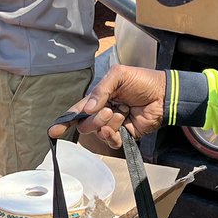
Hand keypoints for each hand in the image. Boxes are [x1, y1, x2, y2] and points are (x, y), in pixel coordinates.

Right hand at [47, 65, 165, 147]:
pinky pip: (112, 141)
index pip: (77, 111)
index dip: (64, 121)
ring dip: (108, 123)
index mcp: (98, 98)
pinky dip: (115, 134)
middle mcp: (103, 113)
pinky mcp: (125, 135)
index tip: (53, 131)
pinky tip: (124, 123)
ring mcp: (113, 125)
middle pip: (85, 124)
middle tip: (109, 110)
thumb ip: (100, 90)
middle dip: (94, 119)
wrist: (163, 94)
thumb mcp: (118, 75)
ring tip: (122, 112)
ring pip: (98, 133)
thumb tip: (88, 109)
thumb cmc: (142, 80)